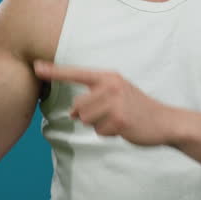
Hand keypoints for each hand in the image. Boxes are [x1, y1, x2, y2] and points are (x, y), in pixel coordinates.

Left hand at [34, 61, 177, 145]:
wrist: (165, 121)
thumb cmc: (137, 107)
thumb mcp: (118, 92)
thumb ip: (94, 96)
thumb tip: (71, 113)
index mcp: (108, 77)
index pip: (76, 73)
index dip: (54, 71)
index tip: (35, 66)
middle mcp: (110, 86)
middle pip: (78, 107)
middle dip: (89, 116)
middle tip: (112, 114)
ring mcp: (115, 102)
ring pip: (86, 120)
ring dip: (99, 125)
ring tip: (118, 120)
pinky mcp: (119, 119)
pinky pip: (99, 131)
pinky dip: (109, 134)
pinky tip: (124, 127)